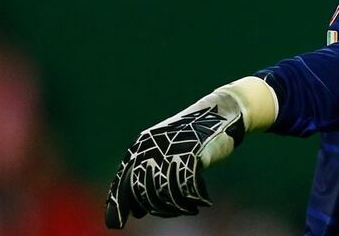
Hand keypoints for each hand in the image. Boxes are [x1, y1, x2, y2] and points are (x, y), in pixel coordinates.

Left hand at [104, 77, 278, 228]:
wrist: (220, 113)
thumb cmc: (191, 137)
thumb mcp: (164, 152)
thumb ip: (148, 176)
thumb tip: (136, 211)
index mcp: (140, 147)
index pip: (123, 183)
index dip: (119, 206)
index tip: (118, 224)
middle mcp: (151, 149)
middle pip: (145, 193)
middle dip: (157, 208)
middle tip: (173, 211)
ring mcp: (170, 151)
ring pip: (166, 193)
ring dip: (178, 206)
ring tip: (189, 208)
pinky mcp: (191, 155)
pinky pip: (187, 188)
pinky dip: (194, 198)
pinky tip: (202, 201)